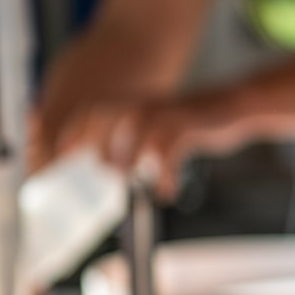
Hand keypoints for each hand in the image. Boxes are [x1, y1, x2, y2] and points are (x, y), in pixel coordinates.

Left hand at [49, 90, 248, 198]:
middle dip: (100, 148)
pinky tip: (168, 192)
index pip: (90, 112)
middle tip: (111, 174)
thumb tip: (104, 165)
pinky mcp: (187, 125)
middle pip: (106, 118)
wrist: (231, 106)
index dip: (73, 133)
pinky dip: (166, 175)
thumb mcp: (155, 125)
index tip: (63, 157)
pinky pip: (168, 151)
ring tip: (136, 182)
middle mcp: (143, 103)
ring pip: (134, 131)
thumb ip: (129, 138)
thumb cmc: (188, 125)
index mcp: (131, 102)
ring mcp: (165, 112)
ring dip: (129, 160)